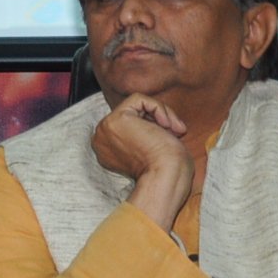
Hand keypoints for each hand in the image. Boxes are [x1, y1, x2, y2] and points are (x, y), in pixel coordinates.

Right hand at [91, 94, 193, 227]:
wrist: (166, 177)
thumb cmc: (166, 170)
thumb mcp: (150, 149)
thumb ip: (143, 134)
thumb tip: (154, 120)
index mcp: (107, 151)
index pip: (130, 125)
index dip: (152, 126)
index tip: (171, 136)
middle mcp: (101, 140)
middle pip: (131, 114)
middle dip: (157, 118)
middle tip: (176, 131)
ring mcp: (105, 129)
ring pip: (136, 106)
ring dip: (161, 113)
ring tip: (175, 129)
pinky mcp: (116, 119)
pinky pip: (139, 99)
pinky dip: (158, 107)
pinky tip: (168, 125)